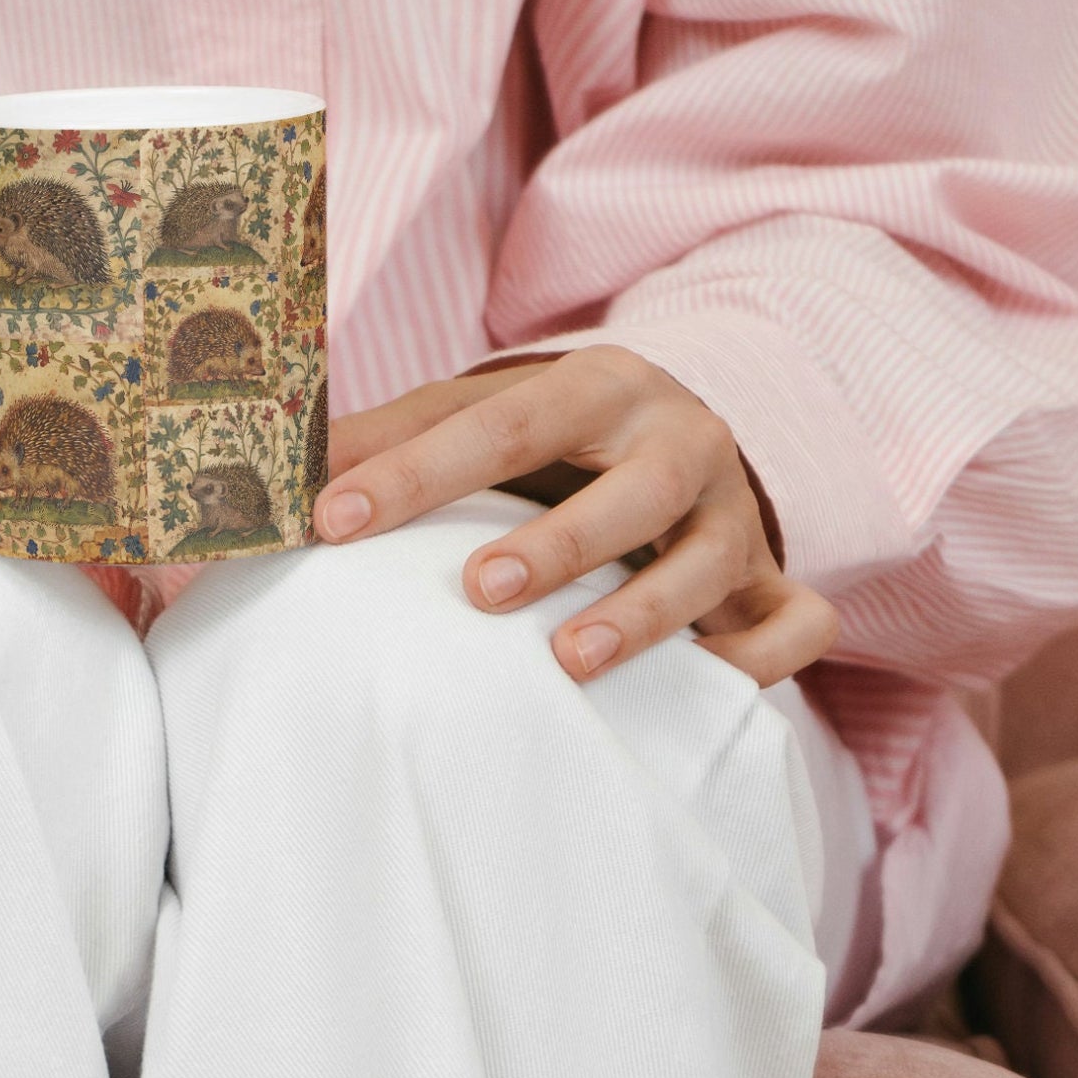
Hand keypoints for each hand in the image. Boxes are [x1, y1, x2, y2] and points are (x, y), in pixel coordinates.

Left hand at [315, 346, 838, 687]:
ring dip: (642, 617)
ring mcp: (739, 515)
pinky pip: (796, 624)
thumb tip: (282, 468)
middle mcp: (684, 440)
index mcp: (601, 385)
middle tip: (478, 592)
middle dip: (559, 544)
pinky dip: (760, 663)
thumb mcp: (481, 411)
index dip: (418, 472)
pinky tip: (699, 692)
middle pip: (634, 492)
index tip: (334, 519)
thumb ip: (391, 434)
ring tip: (566, 663)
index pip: (504, 423)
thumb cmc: (555, 438)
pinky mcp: (776, 578)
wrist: (680, 429)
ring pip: (711, 565)